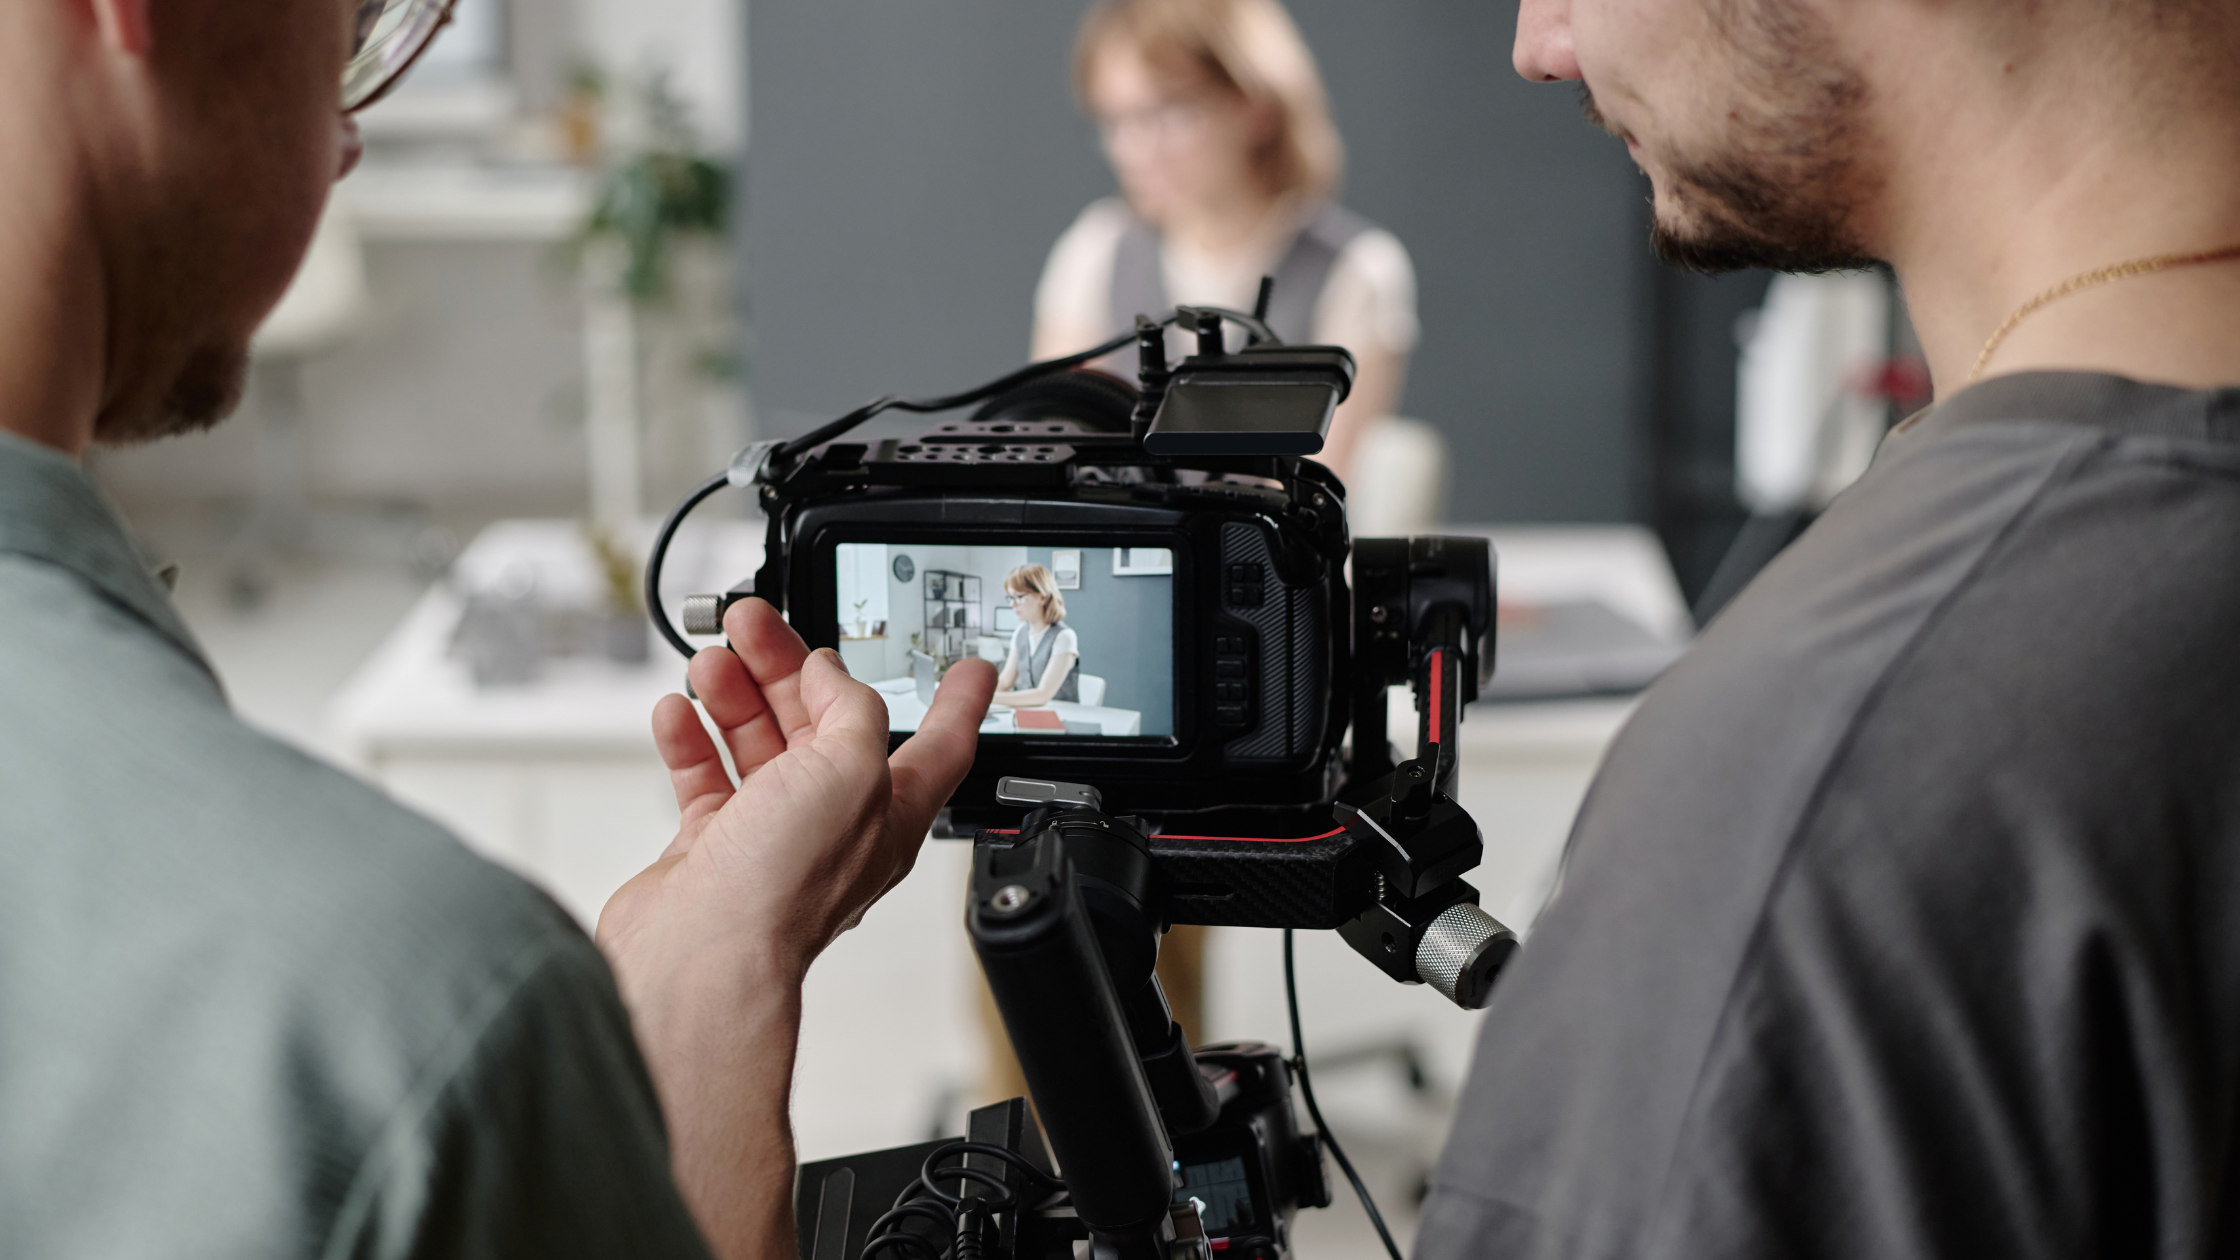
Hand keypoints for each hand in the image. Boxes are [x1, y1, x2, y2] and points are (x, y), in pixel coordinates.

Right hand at [593, 599, 993, 1259]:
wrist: (698, 957)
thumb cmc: (782, 889)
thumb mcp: (848, 768)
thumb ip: (849, 709)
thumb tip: (828, 675)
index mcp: (889, 811)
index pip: (942, 744)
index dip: (959, 701)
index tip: (972, 668)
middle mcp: (834, 825)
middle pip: (826, 726)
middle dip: (793, 666)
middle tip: (757, 622)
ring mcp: (771, 839)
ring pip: (762, 745)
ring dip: (738, 694)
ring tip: (711, 659)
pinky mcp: (714, 853)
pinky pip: (708, 780)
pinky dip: (693, 741)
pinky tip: (679, 714)